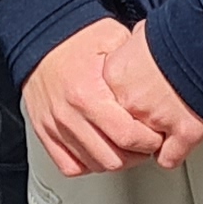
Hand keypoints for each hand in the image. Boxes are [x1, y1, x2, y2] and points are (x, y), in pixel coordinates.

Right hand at [23, 20, 169, 178]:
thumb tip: (164, 76)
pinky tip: (99, 152)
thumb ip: (137, 62)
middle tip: (145, 144)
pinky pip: (69, 166)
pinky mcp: (44, 132)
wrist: (39, 38)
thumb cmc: (74, 38)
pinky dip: (87, 164)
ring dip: (115, 161)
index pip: (127, 136)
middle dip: (135, 155)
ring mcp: (55, 126)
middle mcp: (69, 114)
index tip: (156, 135)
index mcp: (88, 93)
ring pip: (93, 165)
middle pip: (111, 158)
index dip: (149, 141)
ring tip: (126, 147)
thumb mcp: (113, 39)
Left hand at [101, 27, 202, 168]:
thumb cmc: (180, 31)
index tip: (127, 107)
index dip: (120, 108)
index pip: (104, 108)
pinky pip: (168, 158)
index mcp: (114, 77)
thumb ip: (129, 54)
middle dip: (133, 129)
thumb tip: (128, 57)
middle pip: (121, 132)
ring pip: (143, 148)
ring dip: (153, 141)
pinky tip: (177, 143)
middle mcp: (130, 102)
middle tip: (146, 120)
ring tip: (163, 130)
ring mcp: (156, 120)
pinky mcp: (184, 132)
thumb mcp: (141, 35)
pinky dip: (174, 153)